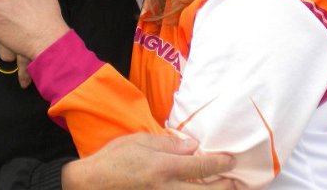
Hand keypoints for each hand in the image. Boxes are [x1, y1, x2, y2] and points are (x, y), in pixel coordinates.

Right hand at [62, 133, 236, 188]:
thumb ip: (168, 144)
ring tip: (222, 189)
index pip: (200, 167)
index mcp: (163, 167)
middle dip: (223, 187)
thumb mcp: (140, 140)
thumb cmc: (114, 157)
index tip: (231, 160)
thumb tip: (193, 145)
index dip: (219, 164)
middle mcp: (166, 189)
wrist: (91, 183)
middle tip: (235, 181)